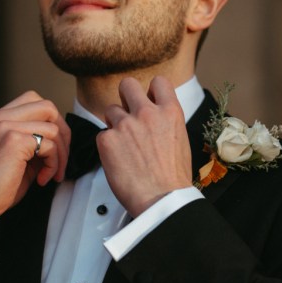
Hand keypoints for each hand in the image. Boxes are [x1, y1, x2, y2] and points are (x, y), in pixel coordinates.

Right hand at [0, 91, 70, 232]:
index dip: (52, 122)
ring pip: (53, 128)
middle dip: (63, 133)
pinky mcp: (14, 141)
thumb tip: (60, 142)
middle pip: (47, 107)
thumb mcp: (16, 157)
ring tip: (51, 174)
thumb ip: (34, 143)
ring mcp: (6, 127)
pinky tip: (42, 179)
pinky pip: (50, 145)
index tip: (55, 148)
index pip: (34, 101)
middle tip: (62, 158)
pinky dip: (53, 164)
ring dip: (61, 155)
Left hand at [97, 76, 192, 216]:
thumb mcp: (180, 141)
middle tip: (127, 114)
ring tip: (124, 146)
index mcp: (170, 112)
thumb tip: (155, 115)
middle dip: (125, 97)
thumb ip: (165, 122)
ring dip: (114, 124)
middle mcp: (147, 113)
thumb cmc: (172, 179)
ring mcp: (126, 125)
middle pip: (127, 84)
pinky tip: (118, 161)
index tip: (148, 101)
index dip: (150, 91)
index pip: (158, 81)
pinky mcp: (107, 140)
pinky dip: (106, 146)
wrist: (161, 200)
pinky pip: (101, 134)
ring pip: (111, 110)